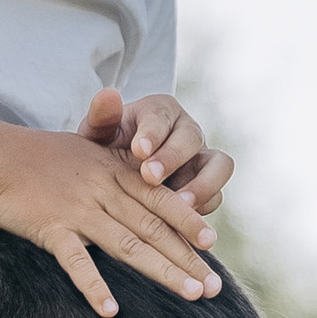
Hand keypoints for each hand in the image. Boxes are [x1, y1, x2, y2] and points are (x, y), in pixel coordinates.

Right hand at [0, 110, 221, 317]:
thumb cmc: (36, 156)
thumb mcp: (84, 151)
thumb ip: (115, 167)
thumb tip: (141, 188)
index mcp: (114, 170)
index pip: (160, 198)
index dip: (188, 221)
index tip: (212, 242)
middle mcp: (103, 189)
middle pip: (155, 228)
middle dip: (188, 258)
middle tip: (216, 287)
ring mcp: (78, 209)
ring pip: (130, 245)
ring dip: (163, 271)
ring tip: (192, 295)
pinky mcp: (50, 228)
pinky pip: (76, 262)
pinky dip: (94, 286)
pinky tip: (111, 310)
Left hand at [89, 87, 235, 217]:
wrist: (114, 178)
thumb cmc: (106, 152)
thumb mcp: (97, 136)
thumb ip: (101, 117)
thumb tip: (107, 94)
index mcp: (160, 112)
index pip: (161, 116)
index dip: (152, 133)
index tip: (138, 150)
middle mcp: (186, 131)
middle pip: (192, 137)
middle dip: (173, 157)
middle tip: (150, 177)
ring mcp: (202, 160)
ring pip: (219, 166)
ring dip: (203, 184)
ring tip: (180, 204)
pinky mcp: (208, 187)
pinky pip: (216, 196)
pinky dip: (203, 208)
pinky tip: (183, 223)